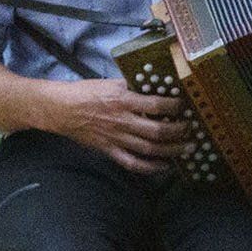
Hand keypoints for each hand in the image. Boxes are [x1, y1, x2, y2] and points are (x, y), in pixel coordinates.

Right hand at [34, 78, 187, 174]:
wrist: (61, 109)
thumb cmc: (85, 92)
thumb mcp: (110, 82)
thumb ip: (131, 86)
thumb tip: (153, 86)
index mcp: (123, 99)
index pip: (156, 104)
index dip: (174, 106)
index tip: (184, 105)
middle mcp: (123, 120)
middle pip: (158, 131)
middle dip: (179, 131)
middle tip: (190, 128)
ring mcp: (117, 138)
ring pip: (150, 149)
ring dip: (172, 150)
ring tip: (186, 148)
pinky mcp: (110, 150)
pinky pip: (134, 164)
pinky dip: (151, 167)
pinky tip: (165, 166)